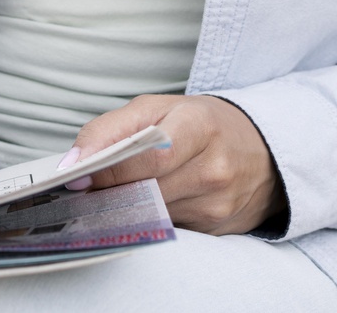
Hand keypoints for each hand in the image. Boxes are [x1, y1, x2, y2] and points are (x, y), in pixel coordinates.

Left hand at [64, 95, 284, 234]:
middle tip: (85, 189)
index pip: (150, 157)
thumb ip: (112, 128)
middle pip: (147, 190)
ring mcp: (218, 204)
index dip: (110, 169)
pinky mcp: (216, 229)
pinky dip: (149, 217)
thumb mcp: (159, 107)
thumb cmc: (203, 123)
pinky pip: (168, 227)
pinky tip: (143, 204)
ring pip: (153, 214)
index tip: (78, 177)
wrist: (263, 151)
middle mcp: (214, 169)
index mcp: (200, 126)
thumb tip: (73, 161)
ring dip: (126, 206)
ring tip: (111, 194)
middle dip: (111, 191)